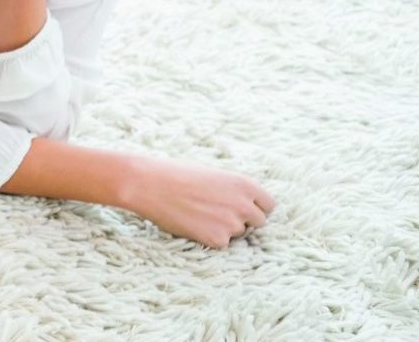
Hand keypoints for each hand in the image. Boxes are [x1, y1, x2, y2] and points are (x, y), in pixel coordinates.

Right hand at [123, 158, 275, 248]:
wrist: (149, 185)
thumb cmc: (176, 174)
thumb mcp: (212, 174)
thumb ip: (232, 190)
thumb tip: (242, 203)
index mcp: (244, 184)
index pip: (269, 205)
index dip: (255, 207)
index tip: (243, 209)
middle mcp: (244, 205)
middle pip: (258, 222)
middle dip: (243, 220)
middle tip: (219, 215)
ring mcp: (232, 224)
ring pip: (237, 233)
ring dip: (223, 228)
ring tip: (198, 215)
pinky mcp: (217, 239)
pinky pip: (221, 243)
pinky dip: (209, 238)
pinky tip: (191, 224)